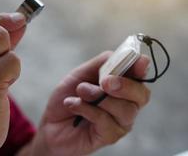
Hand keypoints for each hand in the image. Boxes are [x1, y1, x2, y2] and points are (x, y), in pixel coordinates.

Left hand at [29, 51, 150, 155]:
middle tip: (105, 82)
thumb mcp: (81, 74)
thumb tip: (122, 54)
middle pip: (141, 95)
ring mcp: (120, 122)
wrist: (50, 122)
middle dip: (125, 86)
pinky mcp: (109, 136)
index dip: (142, 68)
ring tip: (79, 92)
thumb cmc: (68, 96)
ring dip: (98, 97)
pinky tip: (73, 105)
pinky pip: (106, 122)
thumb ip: (102, 64)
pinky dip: (87, 109)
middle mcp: (126, 104)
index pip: (140, 76)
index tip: (139, 63)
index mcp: (122, 85)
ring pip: (125, 110)